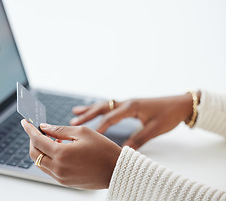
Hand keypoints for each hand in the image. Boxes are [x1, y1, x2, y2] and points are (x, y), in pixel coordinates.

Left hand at [21, 119, 121, 188]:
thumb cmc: (103, 149)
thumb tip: (44, 127)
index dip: (29, 129)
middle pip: (34, 154)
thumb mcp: (82, 133)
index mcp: (62, 154)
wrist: (116, 170)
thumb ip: (60, 130)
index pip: (37, 140)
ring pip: (41, 162)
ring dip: (41, 149)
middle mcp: (58, 168)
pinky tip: (59, 148)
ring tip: (51, 138)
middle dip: (33, 140)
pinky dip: (49, 158)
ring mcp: (61, 177)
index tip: (25, 122)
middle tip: (37, 130)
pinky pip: (50, 169)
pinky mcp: (65, 182)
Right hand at [70, 93, 198, 149]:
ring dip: (90, 110)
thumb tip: (124, 150)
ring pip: (104, 105)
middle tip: (73, 121)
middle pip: (102, 108)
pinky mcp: (129, 105)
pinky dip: (98, 109)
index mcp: (131, 107)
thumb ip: (139, 139)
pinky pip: (109, 106)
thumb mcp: (155, 129)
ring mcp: (126, 103)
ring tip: (75, 112)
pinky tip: (92, 110)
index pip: (110, 118)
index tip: (89, 135)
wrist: (180, 104)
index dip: (99, 127)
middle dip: (87, 115)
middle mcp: (126, 103)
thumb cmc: (168, 115)